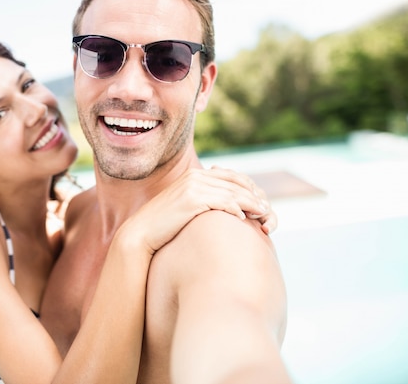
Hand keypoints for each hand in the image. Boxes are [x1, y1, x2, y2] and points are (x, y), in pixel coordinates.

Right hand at [115, 167, 276, 254]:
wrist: (141, 233)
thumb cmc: (163, 225)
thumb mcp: (184, 207)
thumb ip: (201, 201)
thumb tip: (220, 207)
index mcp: (195, 175)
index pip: (231, 176)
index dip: (249, 187)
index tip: (260, 201)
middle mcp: (195, 176)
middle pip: (236, 182)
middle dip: (254, 195)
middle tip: (266, 210)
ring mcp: (193, 186)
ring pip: (233, 192)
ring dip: (251, 204)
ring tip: (262, 215)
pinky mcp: (192, 199)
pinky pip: (223, 202)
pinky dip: (236, 209)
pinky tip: (242, 219)